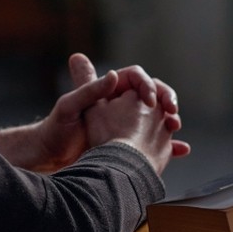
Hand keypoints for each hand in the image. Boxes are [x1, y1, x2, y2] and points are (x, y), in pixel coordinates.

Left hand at [0, 53, 188, 171]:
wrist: (52, 157)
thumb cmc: (56, 129)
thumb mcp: (69, 107)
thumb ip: (89, 90)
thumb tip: (115, 74)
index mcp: (107, 89)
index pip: (135, 77)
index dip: (147, 85)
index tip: (150, 101)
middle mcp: (120, 103)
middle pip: (152, 94)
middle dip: (166, 100)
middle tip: (171, 112)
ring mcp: (127, 123)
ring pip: (157, 117)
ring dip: (170, 120)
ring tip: (175, 128)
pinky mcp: (130, 143)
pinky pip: (155, 142)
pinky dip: (168, 145)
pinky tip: (179, 149)